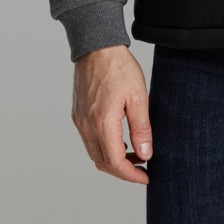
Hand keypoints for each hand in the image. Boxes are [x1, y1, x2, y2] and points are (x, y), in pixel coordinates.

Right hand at [72, 44, 151, 183]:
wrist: (97, 47)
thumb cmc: (119, 68)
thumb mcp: (138, 97)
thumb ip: (141, 128)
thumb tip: (145, 154)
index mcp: (103, 123)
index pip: (115, 162)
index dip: (131, 174)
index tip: (146, 175)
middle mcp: (87, 126)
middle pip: (103, 162)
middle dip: (123, 170)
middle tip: (142, 168)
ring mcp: (80, 121)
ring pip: (95, 153)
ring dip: (113, 160)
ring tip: (134, 154)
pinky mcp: (78, 115)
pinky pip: (89, 141)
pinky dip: (104, 147)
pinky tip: (119, 140)